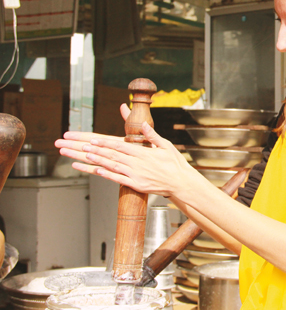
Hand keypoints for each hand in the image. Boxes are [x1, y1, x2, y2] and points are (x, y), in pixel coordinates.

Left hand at [55, 104, 204, 197]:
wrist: (181, 182)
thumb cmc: (174, 163)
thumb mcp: (166, 145)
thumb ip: (152, 135)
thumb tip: (143, 124)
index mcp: (143, 153)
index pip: (120, 146)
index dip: (104, 143)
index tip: (92, 139)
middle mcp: (137, 163)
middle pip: (112, 155)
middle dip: (95, 150)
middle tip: (81, 146)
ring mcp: (136, 175)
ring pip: (112, 166)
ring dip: (97, 161)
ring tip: (84, 156)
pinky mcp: (136, 185)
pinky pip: (119, 180)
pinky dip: (107, 175)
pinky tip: (97, 171)